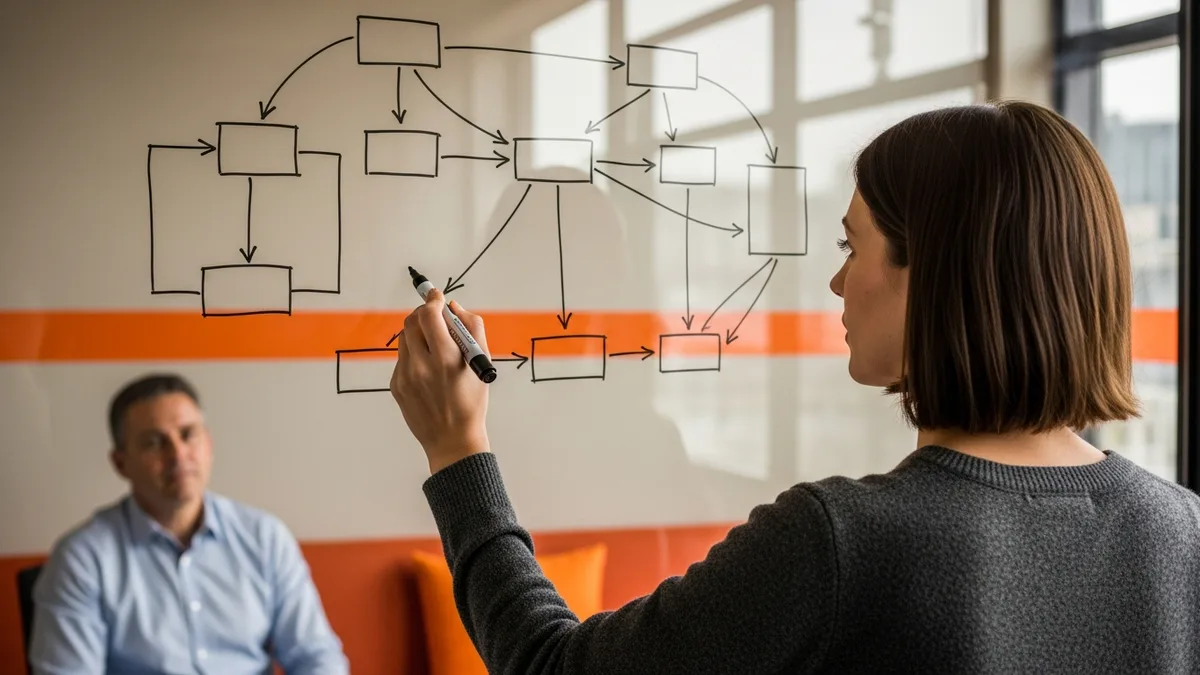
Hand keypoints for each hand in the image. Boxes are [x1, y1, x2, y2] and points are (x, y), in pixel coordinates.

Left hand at [390, 288, 490, 473]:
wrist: (453, 440)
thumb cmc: (471, 403)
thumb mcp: (481, 364)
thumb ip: (473, 328)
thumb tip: (455, 307)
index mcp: (445, 359)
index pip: (429, 315)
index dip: (433, 300)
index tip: (437, 296)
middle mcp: (421, 366)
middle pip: (412, 321)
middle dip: (424, 313)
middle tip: (435, 317)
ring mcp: (405, 376)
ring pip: (405, 338)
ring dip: (418, 333)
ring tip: (434, 347)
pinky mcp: (396, 385)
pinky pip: (402, 358)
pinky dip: (414, 354)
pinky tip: (428, 370)